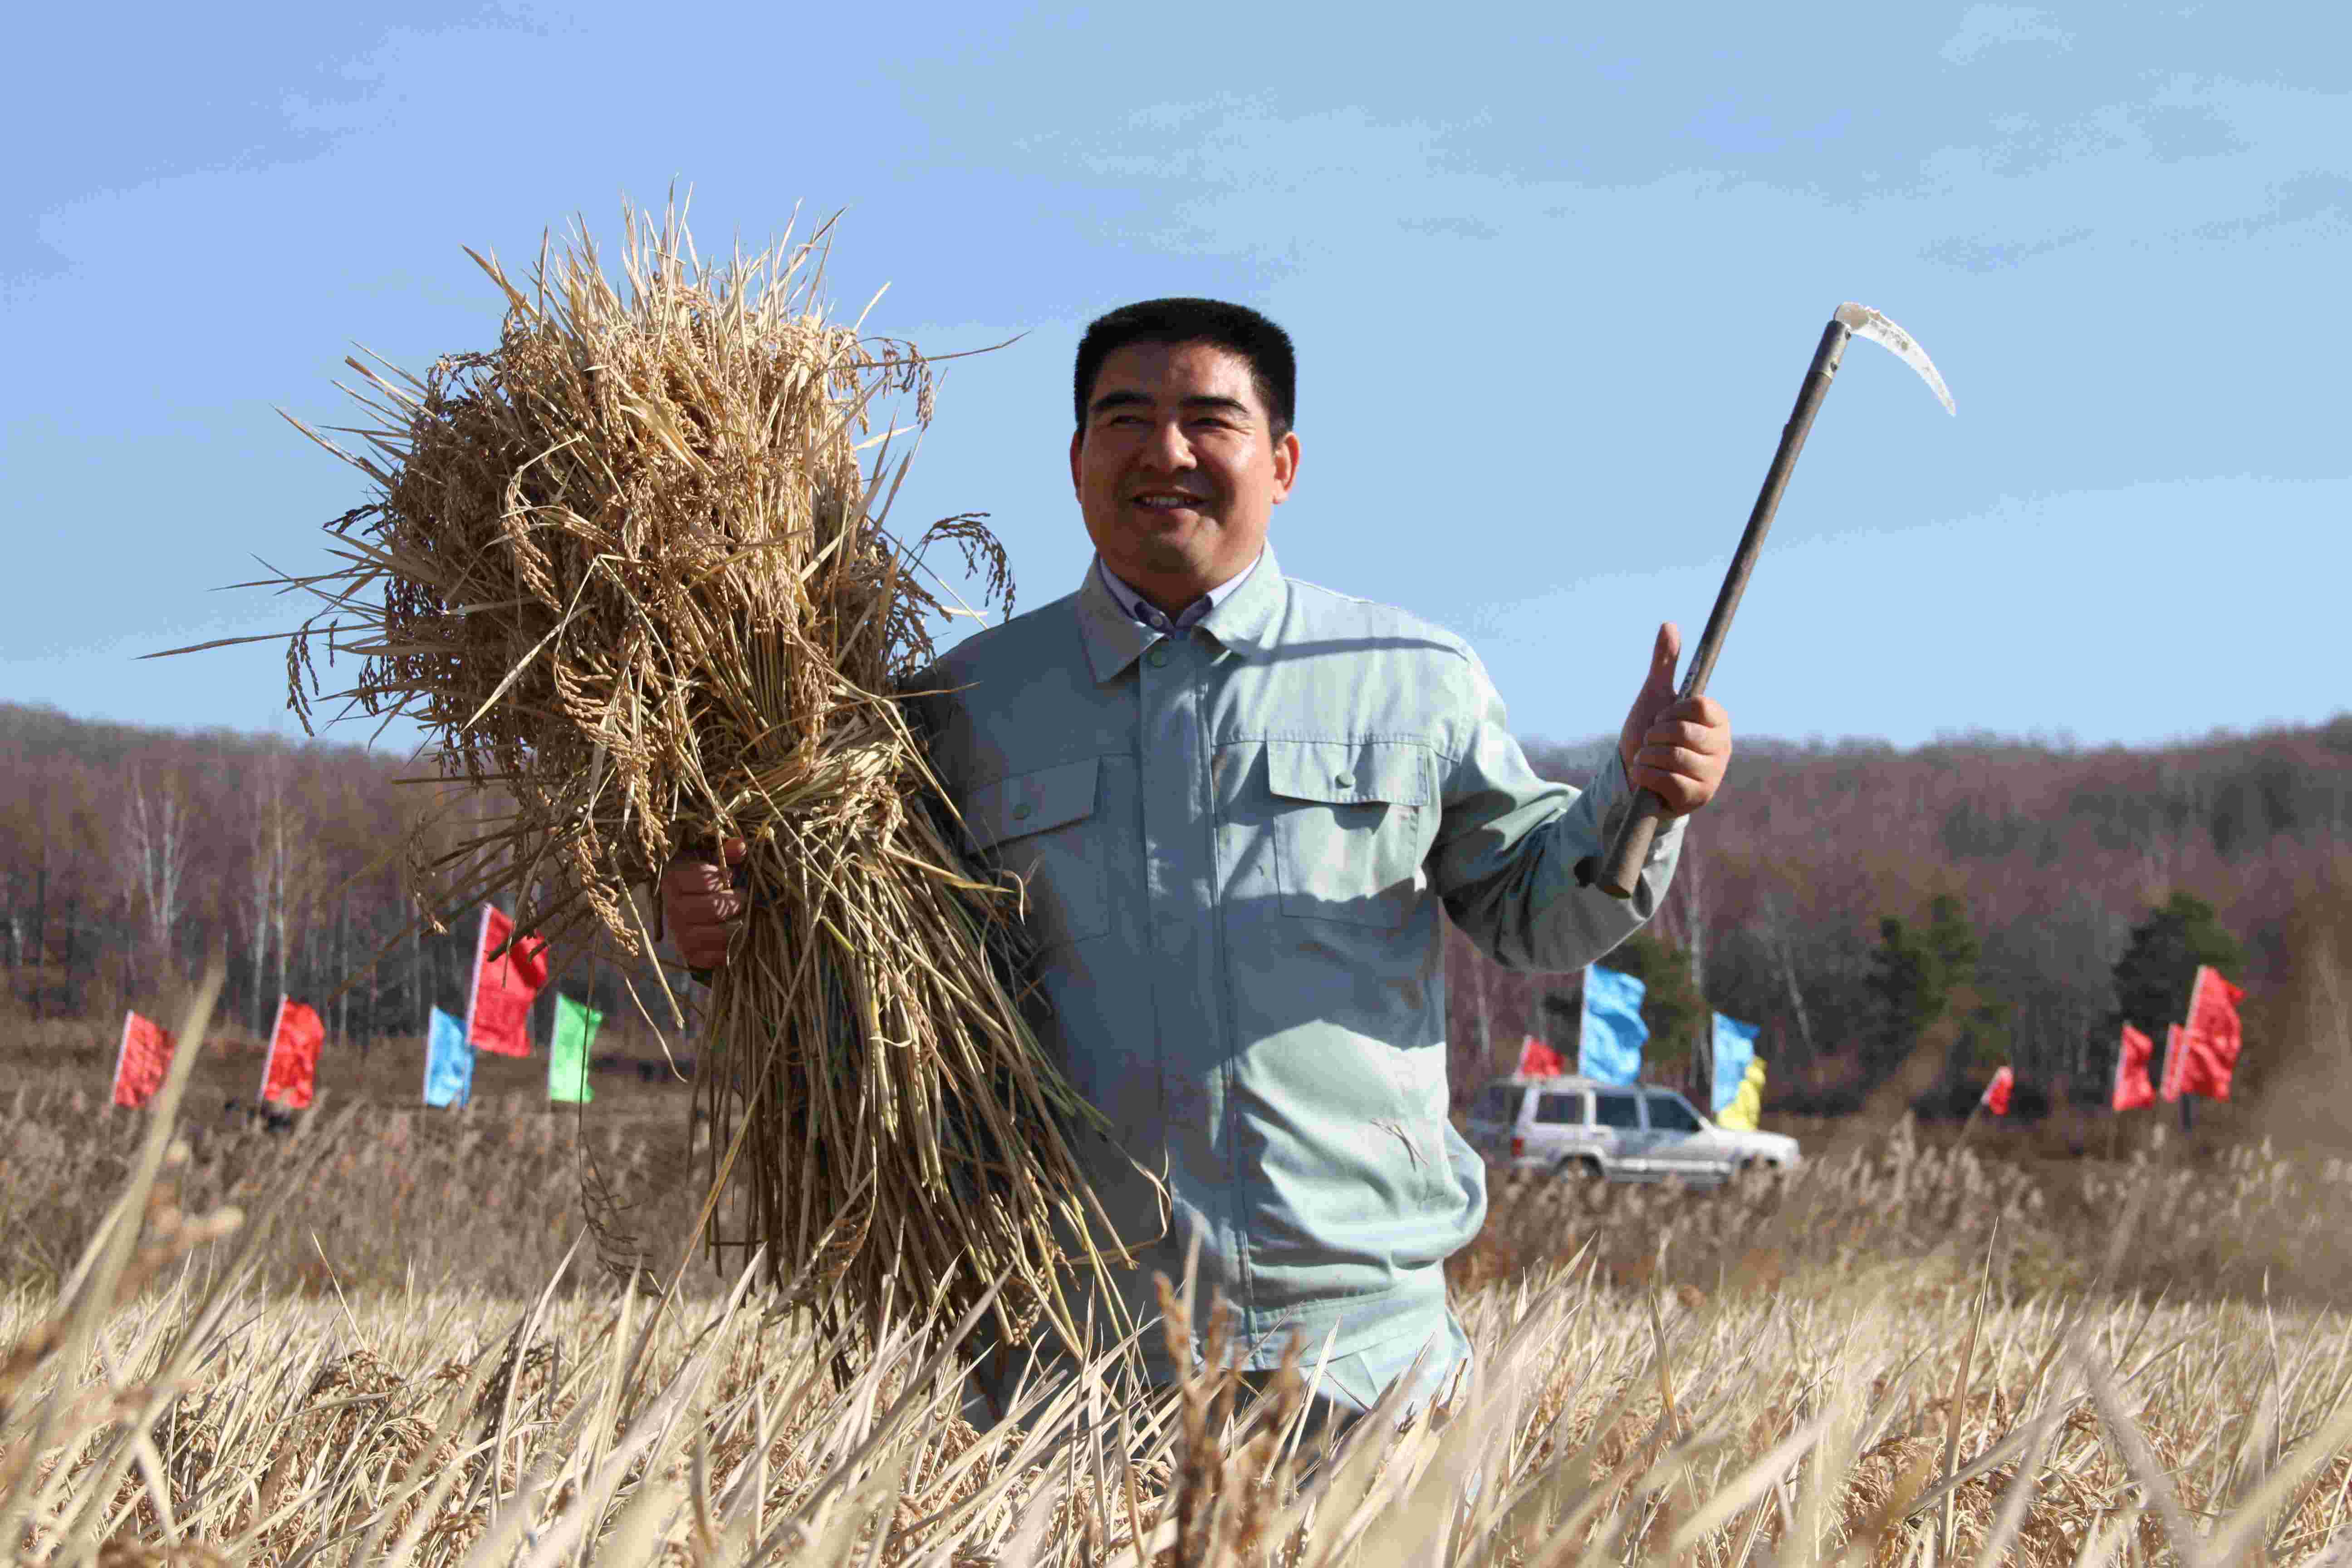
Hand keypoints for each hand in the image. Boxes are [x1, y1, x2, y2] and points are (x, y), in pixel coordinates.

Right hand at [662, 837, 746, 972]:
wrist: (691, 907)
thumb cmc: (705, 879)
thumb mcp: (712, 860)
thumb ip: (726, 852)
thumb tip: (741, 847)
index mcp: (674, 880)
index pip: (704, 879)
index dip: (724, 877)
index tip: (733, 875)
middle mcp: (672, 908)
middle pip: (711, 908)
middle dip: (735, 902)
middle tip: (745, 897)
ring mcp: (679, 933)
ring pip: (712, 934)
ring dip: (735, 925)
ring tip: (744, 916)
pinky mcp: (689, 954)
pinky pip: (710, 957)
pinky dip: (728, 948)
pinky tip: (738, 936)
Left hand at [1618, 622, 1732, 817]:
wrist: (1634, 777)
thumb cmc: (1650, 734)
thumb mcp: (1656, 697)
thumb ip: (1665, 663)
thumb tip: (1669, 624)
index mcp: (1717, 720)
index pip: (1700, 706)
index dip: (1672, 711)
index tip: (1663, 717)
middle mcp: (1722, 746)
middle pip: (1683, 732)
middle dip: (1655, 735)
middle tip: (1653, 740)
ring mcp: (1713, 774)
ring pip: (1672, 756)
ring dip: (1647, 755)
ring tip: (1648, 758)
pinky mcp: (1698, 797)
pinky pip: (1667, 780)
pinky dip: (1646, 774)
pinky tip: (1645, 775)